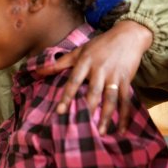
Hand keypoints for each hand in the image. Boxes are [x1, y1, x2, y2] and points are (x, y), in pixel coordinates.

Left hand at [37, 20, 152, 134]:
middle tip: (80, 126)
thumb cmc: (100, 45)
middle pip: (93, 91)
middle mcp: (100, 69)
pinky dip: (125, 116)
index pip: (74, 80)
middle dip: (87, 108)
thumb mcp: (80, 50)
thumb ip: (60, 63)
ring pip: (110, 99)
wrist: (128, 35)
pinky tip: (121, 130)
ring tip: (100, 132)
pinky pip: (126, 100)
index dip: (67, 96)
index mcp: (86, 61)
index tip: (60, 111)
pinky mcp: (127, 80)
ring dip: (106, 117)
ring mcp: (115, 76)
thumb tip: (39, 70)